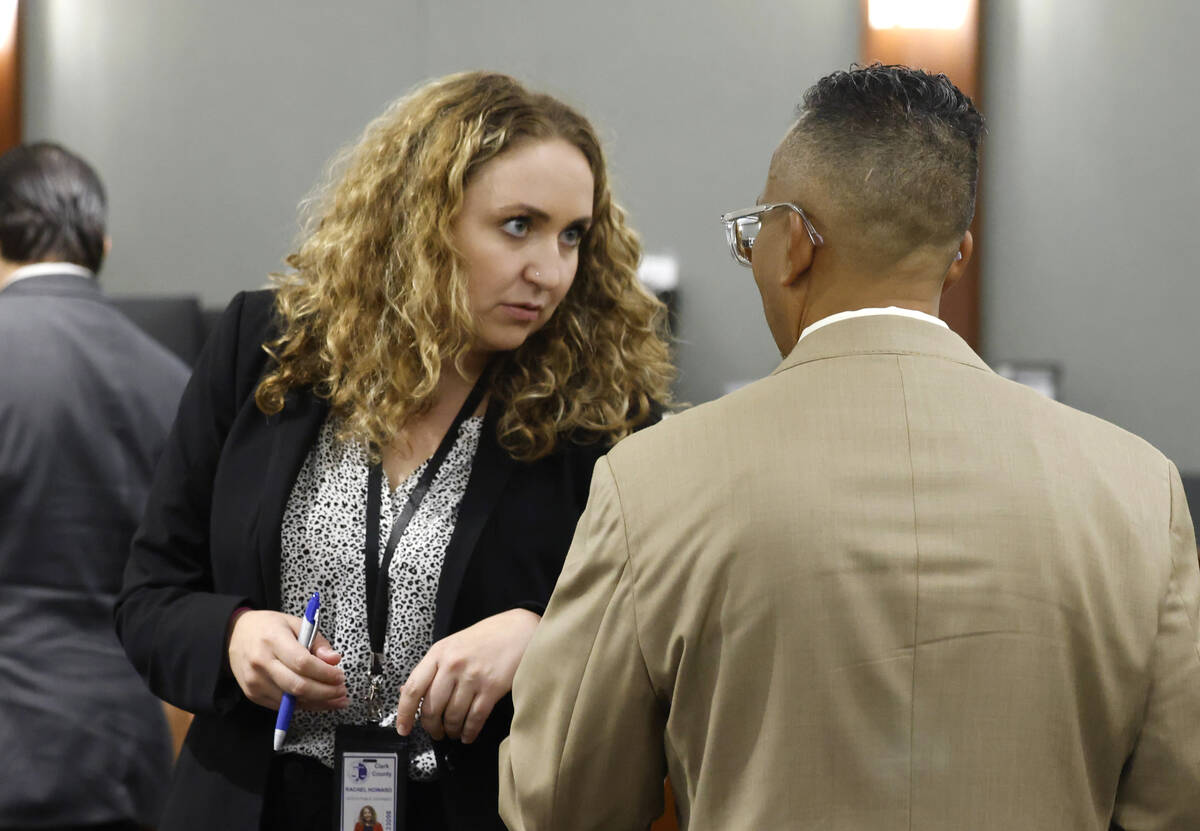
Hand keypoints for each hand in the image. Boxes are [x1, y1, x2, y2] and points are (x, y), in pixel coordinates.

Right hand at [227, 609, 347, 710]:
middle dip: (325, 693)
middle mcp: (261, 663)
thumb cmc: (268, 627)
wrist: (234, 635)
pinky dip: (303, 705)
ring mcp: (255, 681)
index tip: (340, 675)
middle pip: (298, 686)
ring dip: (318, 703)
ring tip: (336, 698)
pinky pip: (282, 706)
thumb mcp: (295, 623)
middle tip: (342, 691)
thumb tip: (334, 660)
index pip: (302, 663)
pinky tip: (317, 700)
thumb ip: (317, 642)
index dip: (325, 673)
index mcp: (273, 640)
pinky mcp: (252, 694)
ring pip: (291, 701)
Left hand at [396, 608, 539, 743]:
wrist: (520, 629)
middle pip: (432, 708)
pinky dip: (469, 732)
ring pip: (453, 716)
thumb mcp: (453, 645)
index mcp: (439, 653)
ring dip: (451, 731)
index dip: (404, 713)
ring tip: (453, 733)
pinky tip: (468, 735)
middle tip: (436, 733)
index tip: (403, 728)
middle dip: (432, 727)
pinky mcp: (492, 688)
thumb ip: (431, 668)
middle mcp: (452, 665)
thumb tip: (407, 691)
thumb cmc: (486, 637)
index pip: (413, 688)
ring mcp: (472, 677)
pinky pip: (475, 718)